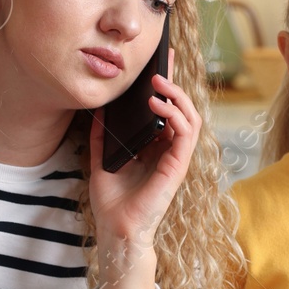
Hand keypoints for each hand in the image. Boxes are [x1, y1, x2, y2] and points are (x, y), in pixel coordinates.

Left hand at [88, 51, 200, 288]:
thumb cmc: (112, 200)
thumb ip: (102, 134)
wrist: (116, 228)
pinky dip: (174, 115)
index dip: (165, 85)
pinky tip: (157, 104)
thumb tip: (99, 108)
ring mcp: (176, 157)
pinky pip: (185, 133)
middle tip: (162, 60)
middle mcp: (168, 149)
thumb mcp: (102, 157)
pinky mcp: (177, 166)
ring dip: (176, 95)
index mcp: (154, 145)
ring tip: (158, 81)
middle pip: (180, 107)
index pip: (164, 109)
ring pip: (189, 117)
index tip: (158, 62)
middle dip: (174, 81)